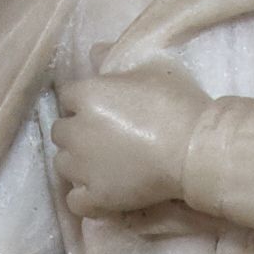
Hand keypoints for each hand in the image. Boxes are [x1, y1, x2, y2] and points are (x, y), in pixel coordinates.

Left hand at [52, 62, 204, 218]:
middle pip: (60, 131)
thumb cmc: (176, 103)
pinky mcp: (96, 196)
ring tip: (102, 164)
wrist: (194, 150)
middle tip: (104, 135)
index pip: (68, 96)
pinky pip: (74, 201)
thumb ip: (115, 58)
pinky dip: (83, 196)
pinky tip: (99, 190)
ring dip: (77, 162)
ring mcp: (83, 167)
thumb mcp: (150, 66)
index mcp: (86, 95)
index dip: (84, 100)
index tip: (104, 107)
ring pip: (63, 165)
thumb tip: (94, 52)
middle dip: (77, 131)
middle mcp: (76, 131)